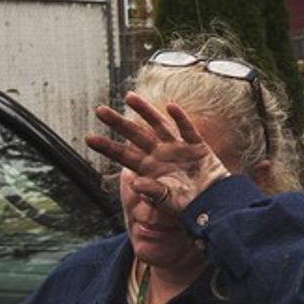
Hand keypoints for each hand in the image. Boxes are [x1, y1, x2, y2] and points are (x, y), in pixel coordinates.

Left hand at [86, 93, 229, 213]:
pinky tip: (170, 107)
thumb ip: (152, 192)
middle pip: (135, 135)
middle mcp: (160, 155)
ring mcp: (177, 148)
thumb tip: (134, 183)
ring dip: (145, 111)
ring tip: (129, 97)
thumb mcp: (167, 202)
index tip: (89, 138)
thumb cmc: (189, 206)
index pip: (124, 155)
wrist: (214, 204)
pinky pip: (187, 129)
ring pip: (158, 126)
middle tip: (100, 110)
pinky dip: (180, 118)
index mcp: (149, 169)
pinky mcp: (196, 146)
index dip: (107, 147)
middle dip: (118, 123)